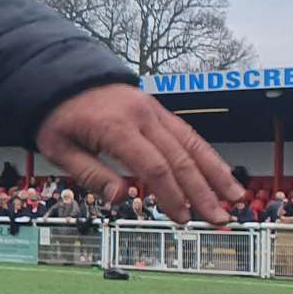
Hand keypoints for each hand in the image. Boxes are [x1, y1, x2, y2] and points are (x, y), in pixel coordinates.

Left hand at [37, 84, 242, 224]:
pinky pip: (186, 132)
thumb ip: (89, 174)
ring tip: (235, 198)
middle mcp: (139, 115)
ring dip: (215, 172)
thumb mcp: (58, 148)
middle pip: (179, 157)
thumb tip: (120, 198)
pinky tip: (220, 173)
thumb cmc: (57, 116)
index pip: (153, 166)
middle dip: (202, 191)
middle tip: (219, 218)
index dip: (171, 195)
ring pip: (191, 142)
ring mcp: (151, 109)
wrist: (58, 75)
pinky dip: (206, 154)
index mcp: (114, 127)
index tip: (182, 218)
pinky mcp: (155, 108)